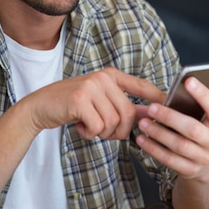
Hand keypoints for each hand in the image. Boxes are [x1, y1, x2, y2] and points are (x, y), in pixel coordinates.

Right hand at [23, 67, 165, 140]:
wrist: (39, 107)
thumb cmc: (70, 107)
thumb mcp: (97, 100)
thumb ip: (120, 105)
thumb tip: (149, 115)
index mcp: (110, 75)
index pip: (141, 85)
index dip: (157, 97)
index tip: (170, 106)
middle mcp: (103, 78)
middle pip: (129, 113)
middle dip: (119, 131)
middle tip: (102, 132)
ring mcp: (91, 86)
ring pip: (114, 122)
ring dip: (102, 133)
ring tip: (88, 126)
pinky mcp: (80, 100)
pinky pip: (98, 126)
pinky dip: (90, 133)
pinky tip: (78, 126)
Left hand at [135, 77, 208, 178]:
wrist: (206, 164)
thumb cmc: (203, 129)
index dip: (203, 94)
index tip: (188, 80)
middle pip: (193, 129)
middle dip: (170, 117)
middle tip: (152, 107)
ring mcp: (202, 157)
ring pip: (179, 145)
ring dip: (158, 133)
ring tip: (143, 122)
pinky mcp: (189, 169)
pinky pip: (169, 159)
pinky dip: (153, 148)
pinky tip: (141, 139)